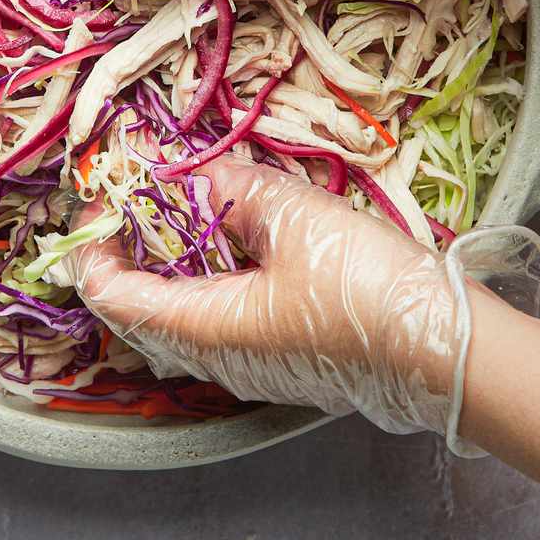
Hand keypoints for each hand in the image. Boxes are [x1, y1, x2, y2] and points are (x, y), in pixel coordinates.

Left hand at [66, 155, 539, 450]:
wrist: (446, 352)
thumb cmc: (368, 290)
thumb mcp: (297, 219)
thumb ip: (235, 191)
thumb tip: (196, 176)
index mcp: (203, 330)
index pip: (112, 296)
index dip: (93, 247)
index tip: (99, 200)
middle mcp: (215, 358)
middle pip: (141, 306)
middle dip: (131, 247)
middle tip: (139, 194)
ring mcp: (249, 363)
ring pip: (182, 311)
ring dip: (173, 258)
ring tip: (183, 205)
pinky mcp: (281, 356)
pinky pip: (219, 315)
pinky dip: (210, 272)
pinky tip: (234, 235)